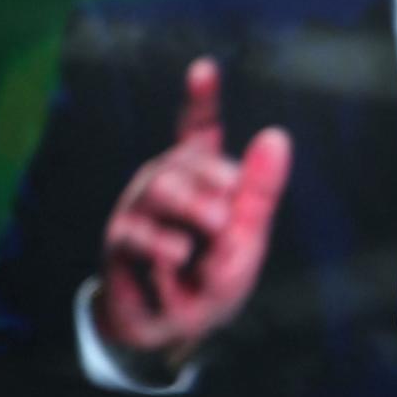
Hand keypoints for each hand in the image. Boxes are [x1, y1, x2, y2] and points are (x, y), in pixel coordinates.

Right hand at [94, 56, 292, 364]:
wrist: (179, 327)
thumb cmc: (216, 274)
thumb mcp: (248, 233)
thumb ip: (261, 189)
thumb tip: (277, 134)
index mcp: (201, 175)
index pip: (198, 128)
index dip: (201, 98)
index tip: (204, 68)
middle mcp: (166, 181)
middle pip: (186, 160)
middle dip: (215, 182)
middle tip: (231, 215)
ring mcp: (139, 208)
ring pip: (161, 187)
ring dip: (194, 207)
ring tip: (215, 229)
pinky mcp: (120, 241)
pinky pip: (138, 231)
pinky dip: (165, 245)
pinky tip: (180, 255)